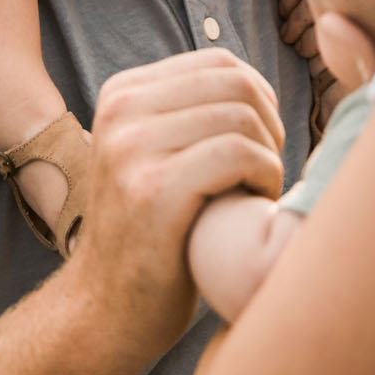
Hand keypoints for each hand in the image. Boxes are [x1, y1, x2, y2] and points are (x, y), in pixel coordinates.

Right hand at [70, 51, 286, 359]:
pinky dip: (264, 178)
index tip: (261, 144)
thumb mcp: (152, 155)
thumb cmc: (151, 235)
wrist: (104, 312)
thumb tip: (257, 84)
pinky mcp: (154, 190)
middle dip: (270, 126)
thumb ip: (188, 113)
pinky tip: (255, 205)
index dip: (260, 99)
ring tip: (259, 191)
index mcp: (121, 94)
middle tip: (266, 171)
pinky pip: (238, 154)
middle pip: (236, 85)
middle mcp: (121, 112)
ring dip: (269, 156)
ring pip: (241, 118)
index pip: (220, 62)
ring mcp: (132, 149)